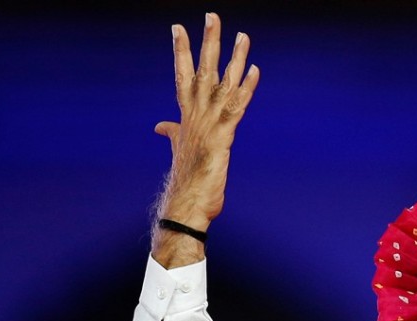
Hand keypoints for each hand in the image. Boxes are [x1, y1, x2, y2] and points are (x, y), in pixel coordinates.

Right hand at [152, 12, 258, 261]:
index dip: (180, 51)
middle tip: (212, 15)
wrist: (186, 205)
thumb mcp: (179, 150)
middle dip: (207, 42)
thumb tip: (161, 125)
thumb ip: (173, 132)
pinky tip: (255, 70)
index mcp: (185, 116)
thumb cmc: (186, 181)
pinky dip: (247, 88)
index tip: (179, 27)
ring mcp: (209, 124)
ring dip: (235, 58)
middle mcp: (195, 115)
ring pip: (222, 83)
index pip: (181, 75)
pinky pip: (238, 107)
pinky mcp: (224, 137)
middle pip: (201, 70)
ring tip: (242, 35)